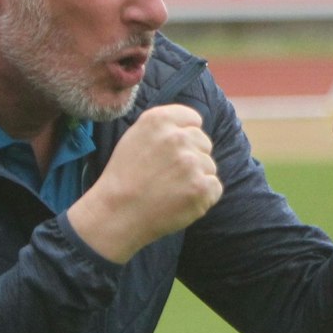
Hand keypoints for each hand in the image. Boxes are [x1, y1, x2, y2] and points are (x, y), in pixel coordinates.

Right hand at [68, 105, 221, 263]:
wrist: (117, 213)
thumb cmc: (125, 177)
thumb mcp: (135, 137)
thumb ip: (164, 128)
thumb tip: (192, 127)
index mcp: (159, 120)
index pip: (193, 119)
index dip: (186, 135)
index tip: (174, 151)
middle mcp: (178, 137)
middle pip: (204, 142)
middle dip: (192, 157)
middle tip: (169, 174)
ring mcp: (192, 163)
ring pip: (209, 166)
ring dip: (196, 178)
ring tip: (170, 189)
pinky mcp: (202, 187)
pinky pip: (214, 187)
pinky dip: (203, 197)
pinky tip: (180, 201)